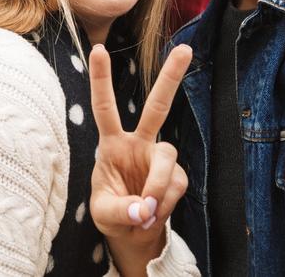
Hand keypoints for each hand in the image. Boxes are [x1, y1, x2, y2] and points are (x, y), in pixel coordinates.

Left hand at [89, 43, 191, 274]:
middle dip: (171, 77)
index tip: (98, 48)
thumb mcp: (103, 215)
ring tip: (145, 211)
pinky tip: (152, 214)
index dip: (101, 79)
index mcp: (113, 142)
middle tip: (185, 49)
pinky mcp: (177, 176)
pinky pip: (175, 186)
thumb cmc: (112, 213)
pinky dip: (163, 204)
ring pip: (168, 156)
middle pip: (158, 106)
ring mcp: (159, 158)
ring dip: (157, 186)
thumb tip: (143, 207)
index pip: (104, 107)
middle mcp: (139, 142)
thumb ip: (120, 211)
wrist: (134, 235)